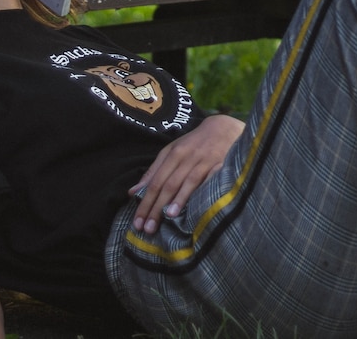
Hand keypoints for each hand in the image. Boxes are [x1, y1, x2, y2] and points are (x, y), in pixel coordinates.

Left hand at [129, 114, 244, 233]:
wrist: (223, 128)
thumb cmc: (194, 144)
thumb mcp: (171, 152)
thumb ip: (153, 172)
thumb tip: (132, 193)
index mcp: (172, 154)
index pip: (155, 182)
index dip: (145, 203)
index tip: (137, 222)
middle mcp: (187, 157)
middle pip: (168, 184)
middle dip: (157, 207)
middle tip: (148, 229)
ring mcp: (205, 161)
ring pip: (188, 182)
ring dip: (178, 199)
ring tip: (168, 217)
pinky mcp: (222, 164)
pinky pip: (211, 179)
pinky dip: (204, 191)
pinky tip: (199, 205)